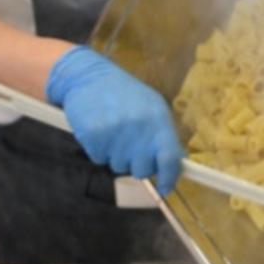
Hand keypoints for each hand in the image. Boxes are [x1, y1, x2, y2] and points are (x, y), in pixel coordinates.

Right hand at [45, 46, 183, 194]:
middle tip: (130, 149)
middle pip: (142, 169)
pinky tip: (99, 132)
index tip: (165, 187)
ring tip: (113, 134)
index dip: (169, 177)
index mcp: (158, 120)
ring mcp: (115, 132)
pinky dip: (99, 151)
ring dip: (116, 156)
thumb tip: (175, 163)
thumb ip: (163, 134)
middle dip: (137, 165)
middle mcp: (139, 128)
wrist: (88, 76)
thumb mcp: (152, 107)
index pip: (169, 158)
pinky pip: (99, 159)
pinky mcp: (93, 136)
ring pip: (119, 166)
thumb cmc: (124, 94)